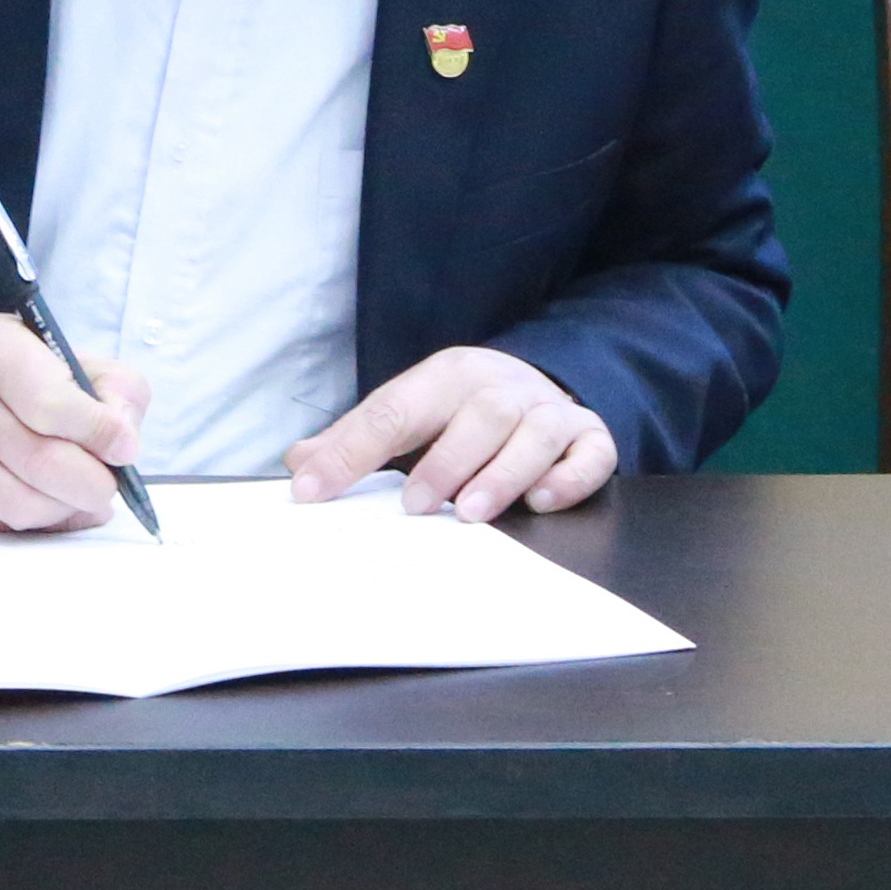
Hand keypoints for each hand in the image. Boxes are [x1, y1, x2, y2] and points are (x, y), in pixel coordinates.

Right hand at [0, 314, 149, 534]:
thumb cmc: (4, 375)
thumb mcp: (56, 353)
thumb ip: (110, 386)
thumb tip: (125, 443)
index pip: (49, 402)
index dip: (97, 430)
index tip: (125, 448)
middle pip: (41, 462)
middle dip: (92, 482)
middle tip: (108, 482)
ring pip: (23, 504)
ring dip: (68, 508)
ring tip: (79, 492)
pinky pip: (3, 524)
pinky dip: (42, 521)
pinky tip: (50, 502)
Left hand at [286, 347, 617, 521]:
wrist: (541, 383)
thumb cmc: (461, 410)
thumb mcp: (409, 411)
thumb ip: (355, 441)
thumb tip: (299, 467)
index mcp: (446, 377)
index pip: (393, 410)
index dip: (350, 451)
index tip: (312, 491)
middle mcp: (502, 388)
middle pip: (480, 414)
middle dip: (446, 460)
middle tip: (415, 506)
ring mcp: (551, 412)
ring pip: (534, 433)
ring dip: (504, 472)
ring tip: (472, 512)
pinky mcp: (590, 438)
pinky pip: (590, 453)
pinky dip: (569, 478)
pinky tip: (541, 502)